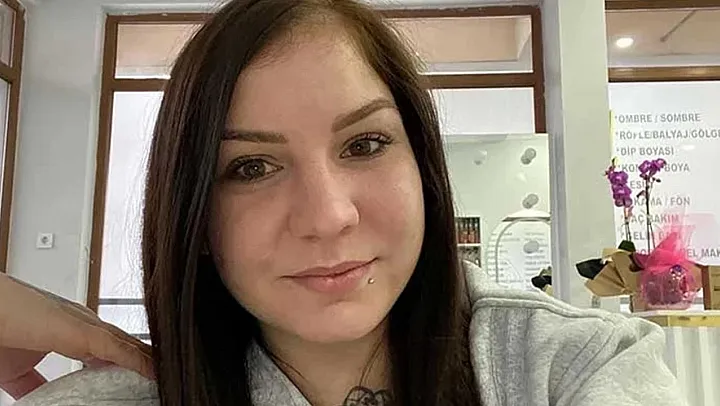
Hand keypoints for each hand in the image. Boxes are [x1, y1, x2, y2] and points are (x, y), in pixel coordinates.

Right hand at [0, 272, 153, 398]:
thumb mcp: (18, 369)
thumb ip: (36, 382)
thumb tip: (43, 397)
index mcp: (72, 331)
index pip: (112, 348)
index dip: (132, 362)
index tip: (145, 379)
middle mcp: (84, 324)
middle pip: (126, 345)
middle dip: (146, 361)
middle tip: (165, 378)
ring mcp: (84, 326)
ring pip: (128, 345)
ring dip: (149, 361)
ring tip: (170, 375)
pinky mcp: (81, 331)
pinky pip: (118, 348)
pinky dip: (139, 361)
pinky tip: (156, 371)